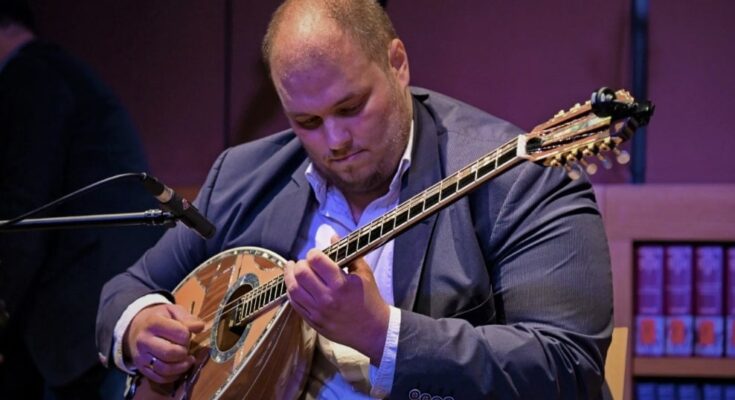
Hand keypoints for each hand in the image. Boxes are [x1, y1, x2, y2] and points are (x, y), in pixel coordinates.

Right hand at [124, 303, 204, 383]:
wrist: (136, 328)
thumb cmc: (159, 318)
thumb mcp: (173, 311)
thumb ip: (188, 318)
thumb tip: (200, 327)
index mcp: (153, 323)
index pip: (179, 333)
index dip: (187, 335)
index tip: (186, 334)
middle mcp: (144, 340)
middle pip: (170, 353)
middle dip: (184, 352)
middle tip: (186, 348)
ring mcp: (141, 356)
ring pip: (165, 369)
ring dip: (181, 366)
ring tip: (188, 360)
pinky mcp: (141, 369)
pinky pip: (160, 378)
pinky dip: (173, 376)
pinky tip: (179, 368)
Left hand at [284, 244, 389, 364]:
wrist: (373, 331)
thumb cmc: (370, 299)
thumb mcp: (364, 274)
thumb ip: (349, 254)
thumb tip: (332, 236)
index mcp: (341, 284)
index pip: (316, 260)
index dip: (313, 253)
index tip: (316, 253)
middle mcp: (327, 298)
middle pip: (301, 273)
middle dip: (300, 263)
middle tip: (305, 262)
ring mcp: (318, 311)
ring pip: (293, 289)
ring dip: (290, 275)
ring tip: (293, 269)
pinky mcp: (313, 322)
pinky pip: (294, 304)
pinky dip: (291, 291)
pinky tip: (295, 285)